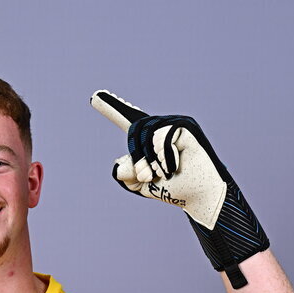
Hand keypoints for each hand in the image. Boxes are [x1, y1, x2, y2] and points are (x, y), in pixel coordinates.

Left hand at [90, 89, 268, 287]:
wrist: (198, 196)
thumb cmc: (173, 188)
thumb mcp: (141, 184)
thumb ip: (125, 173)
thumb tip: (121, 161)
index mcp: (148, 139)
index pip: (127, 119)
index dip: (111, 109)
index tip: (95, 96)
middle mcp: (161, 126)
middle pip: (135, 130)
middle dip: (137, 158)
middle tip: (144, 177)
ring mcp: (174, 123)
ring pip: (148, 133)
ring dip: (149, 160)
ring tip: (160, 174)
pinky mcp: (185, 126)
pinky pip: (163, 137)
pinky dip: (164, 157)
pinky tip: (174, 167)